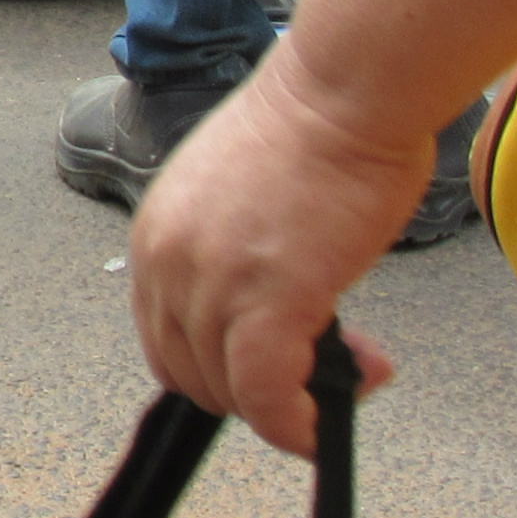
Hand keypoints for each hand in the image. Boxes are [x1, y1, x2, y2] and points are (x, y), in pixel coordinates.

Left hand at [129, 45, 429, 457]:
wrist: (344, 90)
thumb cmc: (315, 127)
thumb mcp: (239, 197)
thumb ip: (233, 253)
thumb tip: (273, 301)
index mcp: (156, 236)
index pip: (164, 338)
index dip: (220, 367)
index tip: (275, 365)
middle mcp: (167, 263)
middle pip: (191, 373)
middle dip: (258, 388)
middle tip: (325, 369)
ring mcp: (211, 285)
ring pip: (232, 392)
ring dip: (293, 401)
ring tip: (359, 368)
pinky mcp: (267, 303)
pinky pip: (267, 398)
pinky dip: (293, 426)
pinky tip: (322, 427)